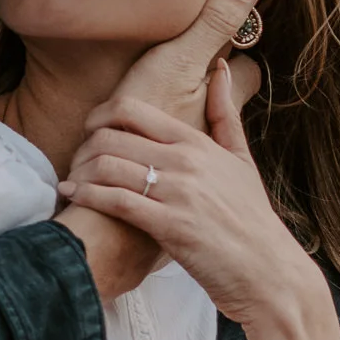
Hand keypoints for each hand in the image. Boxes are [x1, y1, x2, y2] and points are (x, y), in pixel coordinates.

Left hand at [53, 0, 267, 300]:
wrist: (269, 272)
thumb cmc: (252, 218)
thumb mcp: (242, 160)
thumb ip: (225, 114)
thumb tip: (219, 68)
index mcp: (197, 142)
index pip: (132, 110)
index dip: (99, 115)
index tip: (88, 129)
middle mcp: (186, 161)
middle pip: (111, 136)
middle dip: (83, 147)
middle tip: (75, 160)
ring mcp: (178, 193)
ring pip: (108, 166)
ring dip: (80, 172)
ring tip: (70, 180)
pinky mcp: (170, 226)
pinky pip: (116, 201)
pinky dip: (87, 196)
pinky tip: (73, 196)